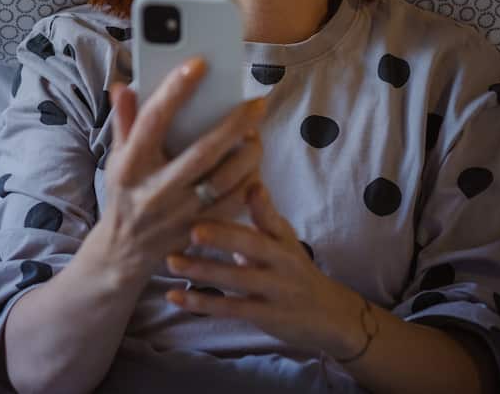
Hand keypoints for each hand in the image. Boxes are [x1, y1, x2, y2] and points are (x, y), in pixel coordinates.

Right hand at [93, 57, 266, 280]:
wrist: (123, 252)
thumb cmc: (124, 194)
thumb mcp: (116, 158)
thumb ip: (123, 122)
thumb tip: (122, 86)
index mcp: (132, 165)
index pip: (153, 120)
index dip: (175, 90)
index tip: (199, 64)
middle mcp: (156, 189)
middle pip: (203, 151)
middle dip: (234, 124)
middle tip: (256, 103)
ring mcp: (180, 213)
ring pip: (225, 180)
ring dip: (248, 154)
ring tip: (256, 134)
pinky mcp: (199, 230)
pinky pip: (234, 205)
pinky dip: (249, 183)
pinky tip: (254, 165)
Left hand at [162, 180, 366, 356]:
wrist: (328, 313)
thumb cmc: (293, 268)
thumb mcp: (283, 239)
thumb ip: (261, 216)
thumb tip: (242, 182)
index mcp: (282, 238)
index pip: (271, 217)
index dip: (261, 202)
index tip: (250, 186)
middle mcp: (281, 261)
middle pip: (252, 246)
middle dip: (223, 237)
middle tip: (193, 230)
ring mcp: (274, 290)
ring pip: (236, 279)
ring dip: (202, 270)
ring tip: (171, 261)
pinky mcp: (265, 316)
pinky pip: (229, 309)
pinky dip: (201, 303)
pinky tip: (175, 296)